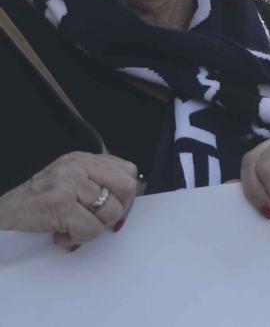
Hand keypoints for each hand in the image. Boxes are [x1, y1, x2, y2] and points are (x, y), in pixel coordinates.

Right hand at [0, 152, 138, 250]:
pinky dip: (80, 238)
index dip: (126, 196)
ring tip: (72, 230)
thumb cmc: (34, 205)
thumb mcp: (67, 183)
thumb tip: (126, 204)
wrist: (0, 217)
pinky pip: (92, 228)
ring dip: (94, 229)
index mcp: (82, 159)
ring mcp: (68, 183)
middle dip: (117, 211)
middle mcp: (78, 166)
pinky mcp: (60, 204)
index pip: (127, 171)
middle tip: (97, 222)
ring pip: (110, 212)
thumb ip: (94, 184)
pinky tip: (62, 236)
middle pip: (126, 187)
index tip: (114, 212)